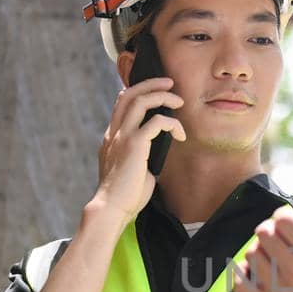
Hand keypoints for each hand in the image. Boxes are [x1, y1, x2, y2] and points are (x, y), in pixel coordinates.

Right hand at [92, 76, 185, 220]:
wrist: (112, 209)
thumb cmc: (125, 196)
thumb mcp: (132, 169)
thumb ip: (141, 157)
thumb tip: (155, 156)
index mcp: (112, 137)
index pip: (121, 103)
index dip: (137, 91)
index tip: (155, 91)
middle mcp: (114, 133)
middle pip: (128, 94)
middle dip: (151, 84)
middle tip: (169, 83)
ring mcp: (122, 137)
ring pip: (140, 101)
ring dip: (162, 96)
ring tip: (179, 101)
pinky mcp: (134, 145)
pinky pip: (156, 122)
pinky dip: (171, 124)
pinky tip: (180, 136)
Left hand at [233, 179, 292, 291]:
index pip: (282, 219)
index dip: (283, 217)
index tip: (290, 223)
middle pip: (263, 234)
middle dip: (271, 231)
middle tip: (281, 237)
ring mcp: (281, 291)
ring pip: (250, 254)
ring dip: (259, 251)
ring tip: (273, 253)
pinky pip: (240, 285)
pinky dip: (242, 274)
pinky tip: (255, 269)